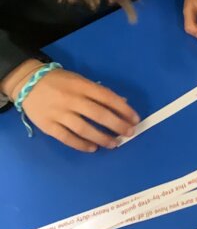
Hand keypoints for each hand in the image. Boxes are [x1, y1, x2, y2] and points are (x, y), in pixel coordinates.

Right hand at [18, 69, 139, 151]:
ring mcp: (59, 113)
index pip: (107, 97)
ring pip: (84, 129)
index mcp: (82, 85)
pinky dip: (81, 144)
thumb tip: (122, 102)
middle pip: (98, 114)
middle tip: (129, 133)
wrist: (28, 83)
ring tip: (114, 144)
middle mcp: (72, 99)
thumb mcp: (81, 80)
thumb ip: (99, 92)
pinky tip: (93, 148)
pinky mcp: (48, 126)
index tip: (135, 118)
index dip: (123, 109)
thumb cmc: (60, 81)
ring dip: (102, 138)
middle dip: (117, 125)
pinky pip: (67, 138)